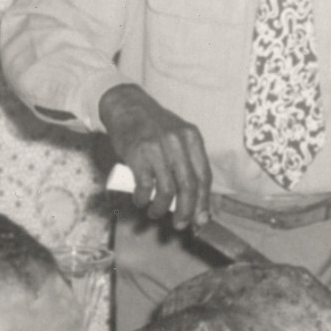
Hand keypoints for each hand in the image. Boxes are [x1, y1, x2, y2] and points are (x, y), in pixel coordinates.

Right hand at [100, 83, 212, 230]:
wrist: (126, 106)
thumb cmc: (153, 127)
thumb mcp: (178, 136)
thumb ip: (188, 160)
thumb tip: (196, 198)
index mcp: (192, 138)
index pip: (204, 176)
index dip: (204, 202)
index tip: (201, 219)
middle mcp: (178, 142)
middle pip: (189, 186)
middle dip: (186, 211)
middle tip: (180, 224)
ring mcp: (158, 148)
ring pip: (167, 190)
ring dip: (162, 208)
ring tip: (156, 213)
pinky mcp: (138, 154)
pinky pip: (145, 186)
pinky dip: (143, 199)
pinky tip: (141, 201)